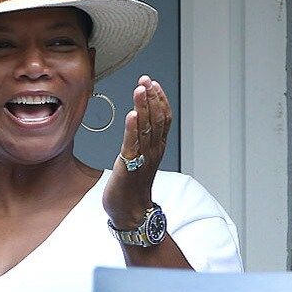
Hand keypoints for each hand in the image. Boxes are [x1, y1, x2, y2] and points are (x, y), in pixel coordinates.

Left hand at [102, 74, 171, 228]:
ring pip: (147, 128)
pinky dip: (133, 128)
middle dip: (152, 97)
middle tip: (146, 80)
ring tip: (140, 89)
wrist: (130, 212)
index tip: (152, 82)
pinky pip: (133, 144)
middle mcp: (153, 151)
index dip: (159, 99)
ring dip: (144, 107)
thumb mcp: (138, 159)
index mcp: (156, 148)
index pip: (163, 118)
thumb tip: (136, 123)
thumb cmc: (131, 187)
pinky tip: (132, 114)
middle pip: (157, 119)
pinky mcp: (129, 166)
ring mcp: (142, 159)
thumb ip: (140, 141)